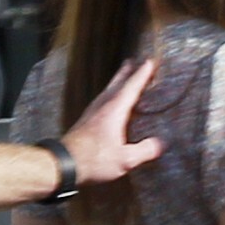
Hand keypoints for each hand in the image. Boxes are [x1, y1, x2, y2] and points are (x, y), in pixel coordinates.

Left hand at [61, 58, 163, 186]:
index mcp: (114, 110)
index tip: (151, 61)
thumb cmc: (94, 160)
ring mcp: (92, 112)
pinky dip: (111, 94)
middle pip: (117, 83)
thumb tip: (162, 143)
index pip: (132, 87)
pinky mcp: (86, 120)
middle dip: (126, 72)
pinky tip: (110, 102)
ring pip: (108, 90)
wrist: (63, 164)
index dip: (142, 74)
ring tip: (123, 75)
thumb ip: (145, 150)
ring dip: (117, 81)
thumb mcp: (125, 160)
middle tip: (132, 60)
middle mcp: (103, 106)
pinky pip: (102, 100)